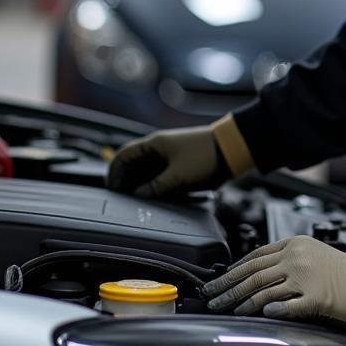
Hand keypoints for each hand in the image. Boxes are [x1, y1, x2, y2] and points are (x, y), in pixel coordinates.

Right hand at [107, 124, 228, 196]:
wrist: (231, 150)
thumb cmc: (205, 156)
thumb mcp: (179, 175)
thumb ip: (157, 187)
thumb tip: (138, 195)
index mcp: (154, 144)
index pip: (124, 155)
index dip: (115, 172)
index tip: (114, 190)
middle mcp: (158, 148)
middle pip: (132, 164)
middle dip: (125, 180)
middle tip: (122, 200)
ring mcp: (167, 156)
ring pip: (144, 170)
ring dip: (138, 184)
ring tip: (135, 202)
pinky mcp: (177, 164)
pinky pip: (158, 175)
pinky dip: (151, 185)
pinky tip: (152, 197)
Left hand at [202, 235, 345, 330]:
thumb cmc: (344, 273)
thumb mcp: (312, 256)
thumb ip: (286, 260)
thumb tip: (254, 277)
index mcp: (295, 244)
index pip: (254, 256)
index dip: (232, 271)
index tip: (217, 281)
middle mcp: (297, 257)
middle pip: (253, 273)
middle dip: (227, 287)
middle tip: (211, 297)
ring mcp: (306, 277)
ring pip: (264, 290)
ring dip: (242, 302)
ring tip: (229, 310)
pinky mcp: (316, 298)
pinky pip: (286, 305)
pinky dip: (271, 310)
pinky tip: (260, 314)